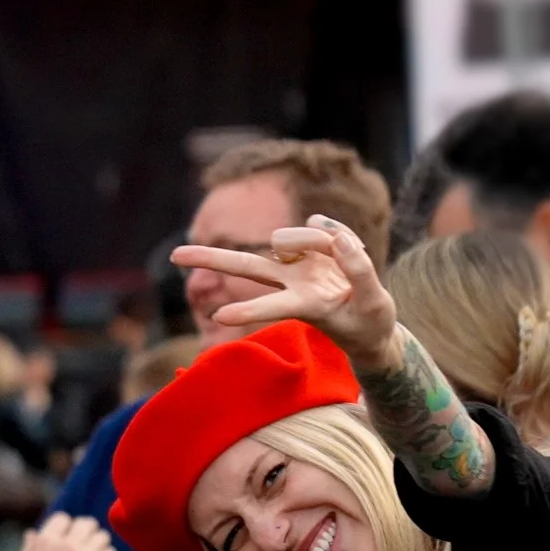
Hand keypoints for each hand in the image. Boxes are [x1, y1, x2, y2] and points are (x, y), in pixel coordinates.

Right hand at [11, 513, 115, 550]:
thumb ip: (29, 546)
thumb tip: (33, 532)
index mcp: (47, 540)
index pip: (63, 517)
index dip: (66, 525)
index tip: (66, 535)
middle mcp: (67, 544)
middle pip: (86, 523)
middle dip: (86, 530)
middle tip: (85, 540)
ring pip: (102, 535)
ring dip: (98, 542)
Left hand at [169, 214, 396, 358]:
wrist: (371, 323)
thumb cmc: (370, 324)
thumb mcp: (376, 305)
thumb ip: (359, 272)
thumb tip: (335, 239)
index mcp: (305, 306)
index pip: (274, 307)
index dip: (250, 311)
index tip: (219, 316)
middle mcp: (291, 285)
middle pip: (245, 267)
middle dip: (211, 258)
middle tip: (173, 254)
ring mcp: (296, 266)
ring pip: (289, 237)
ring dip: (314, 238)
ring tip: (349, 256)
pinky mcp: (309, 249)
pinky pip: (319, 226)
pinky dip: (337, 233)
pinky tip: (348, 250)